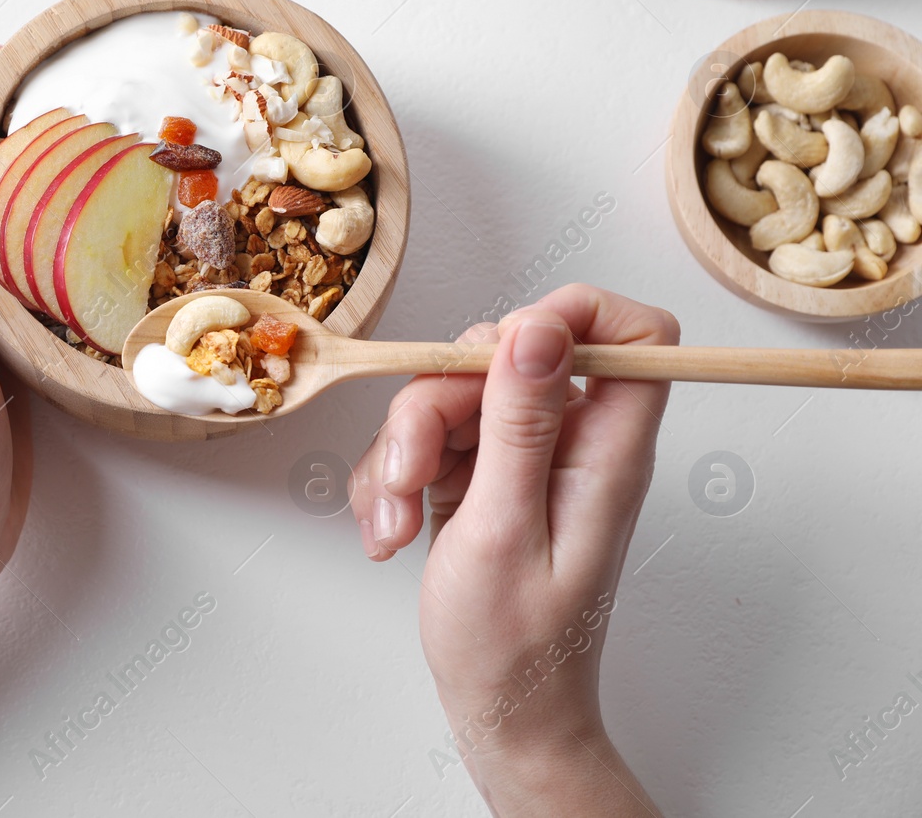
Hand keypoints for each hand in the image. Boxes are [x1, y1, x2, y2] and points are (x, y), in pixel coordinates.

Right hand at [351, 284, 675, 815]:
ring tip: (394, 522)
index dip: (574, 314)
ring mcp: (523, 455)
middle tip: (410, 471)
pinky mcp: (481, 472)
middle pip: (505, 355)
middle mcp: (572, 441)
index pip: (634, 334)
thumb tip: (541, 326)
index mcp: (606, 450)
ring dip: (399, 452)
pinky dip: (393, 478)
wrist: (498, 712)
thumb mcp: (504, 528)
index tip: (504, 347)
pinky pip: (425, 435)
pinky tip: (391, 530)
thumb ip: (521, 422)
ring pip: (451, 393)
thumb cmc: (514, 646)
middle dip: (436, 403)